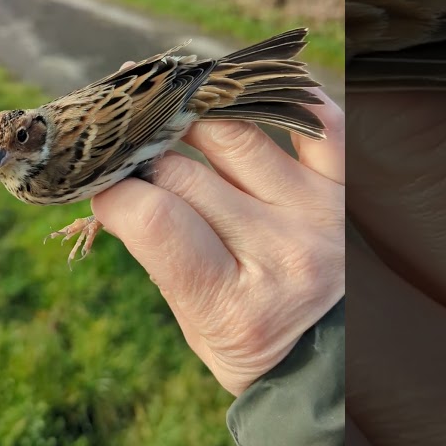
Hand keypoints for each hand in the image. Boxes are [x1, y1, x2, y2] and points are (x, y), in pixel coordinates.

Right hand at [92, 86, 344, 395]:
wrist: (340, 356)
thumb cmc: (254, 339)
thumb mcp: (196, 321)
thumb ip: (157, 255)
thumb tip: (111, 183)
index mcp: (234, 307)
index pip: (155, 221)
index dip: (112, 191)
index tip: (97, 181)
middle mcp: (282, 254)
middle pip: (185, 172)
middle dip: (141, 148)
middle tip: (119, 134)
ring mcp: (319, 215)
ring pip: (237, 133)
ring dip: (191, 108)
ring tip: (164, 98)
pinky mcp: (348, 189)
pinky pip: (319, 123)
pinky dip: (282, 97)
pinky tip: (244, 89)